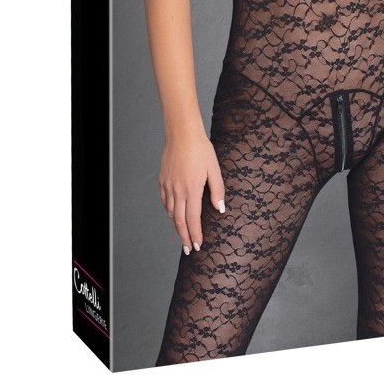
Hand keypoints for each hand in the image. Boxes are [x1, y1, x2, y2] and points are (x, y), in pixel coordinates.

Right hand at [159, 129, 225, 255]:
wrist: (182, 134)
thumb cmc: (201, 150)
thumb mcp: (214, 169)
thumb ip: (217, 190)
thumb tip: (220, 209)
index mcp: (192, 189)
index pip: (193, 219)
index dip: (195, 234)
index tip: (198, 245)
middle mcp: (178, 190)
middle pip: (179, 221)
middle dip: (184, 237)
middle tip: (188, 250)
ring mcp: (168, 186)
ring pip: (170, 212)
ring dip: (176, 226)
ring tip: (182, 236)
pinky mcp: (162, 180)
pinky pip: (165, 201)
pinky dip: (169, 212)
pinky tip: (173, 216)